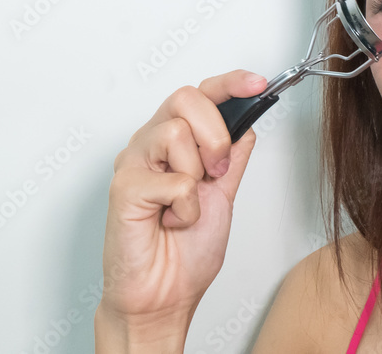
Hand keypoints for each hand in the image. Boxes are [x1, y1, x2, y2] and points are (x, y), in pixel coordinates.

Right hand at [97, 69, 266, 336]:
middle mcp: (149, 145)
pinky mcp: (123, 188)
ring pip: (176, 133)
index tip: (258, 83)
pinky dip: (185, 208)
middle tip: (217, 173)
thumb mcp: (224, 196)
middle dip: (216, 134)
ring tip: (187, 206)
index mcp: (174, 143)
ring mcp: (133, 163)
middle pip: (186, 98)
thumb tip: (249, 122)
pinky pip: (172, 180)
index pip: (200, 95)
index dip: (230, 83)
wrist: (164, 297)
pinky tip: (171, 222)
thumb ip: (233, 158)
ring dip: (197, 175)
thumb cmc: (185, 254)